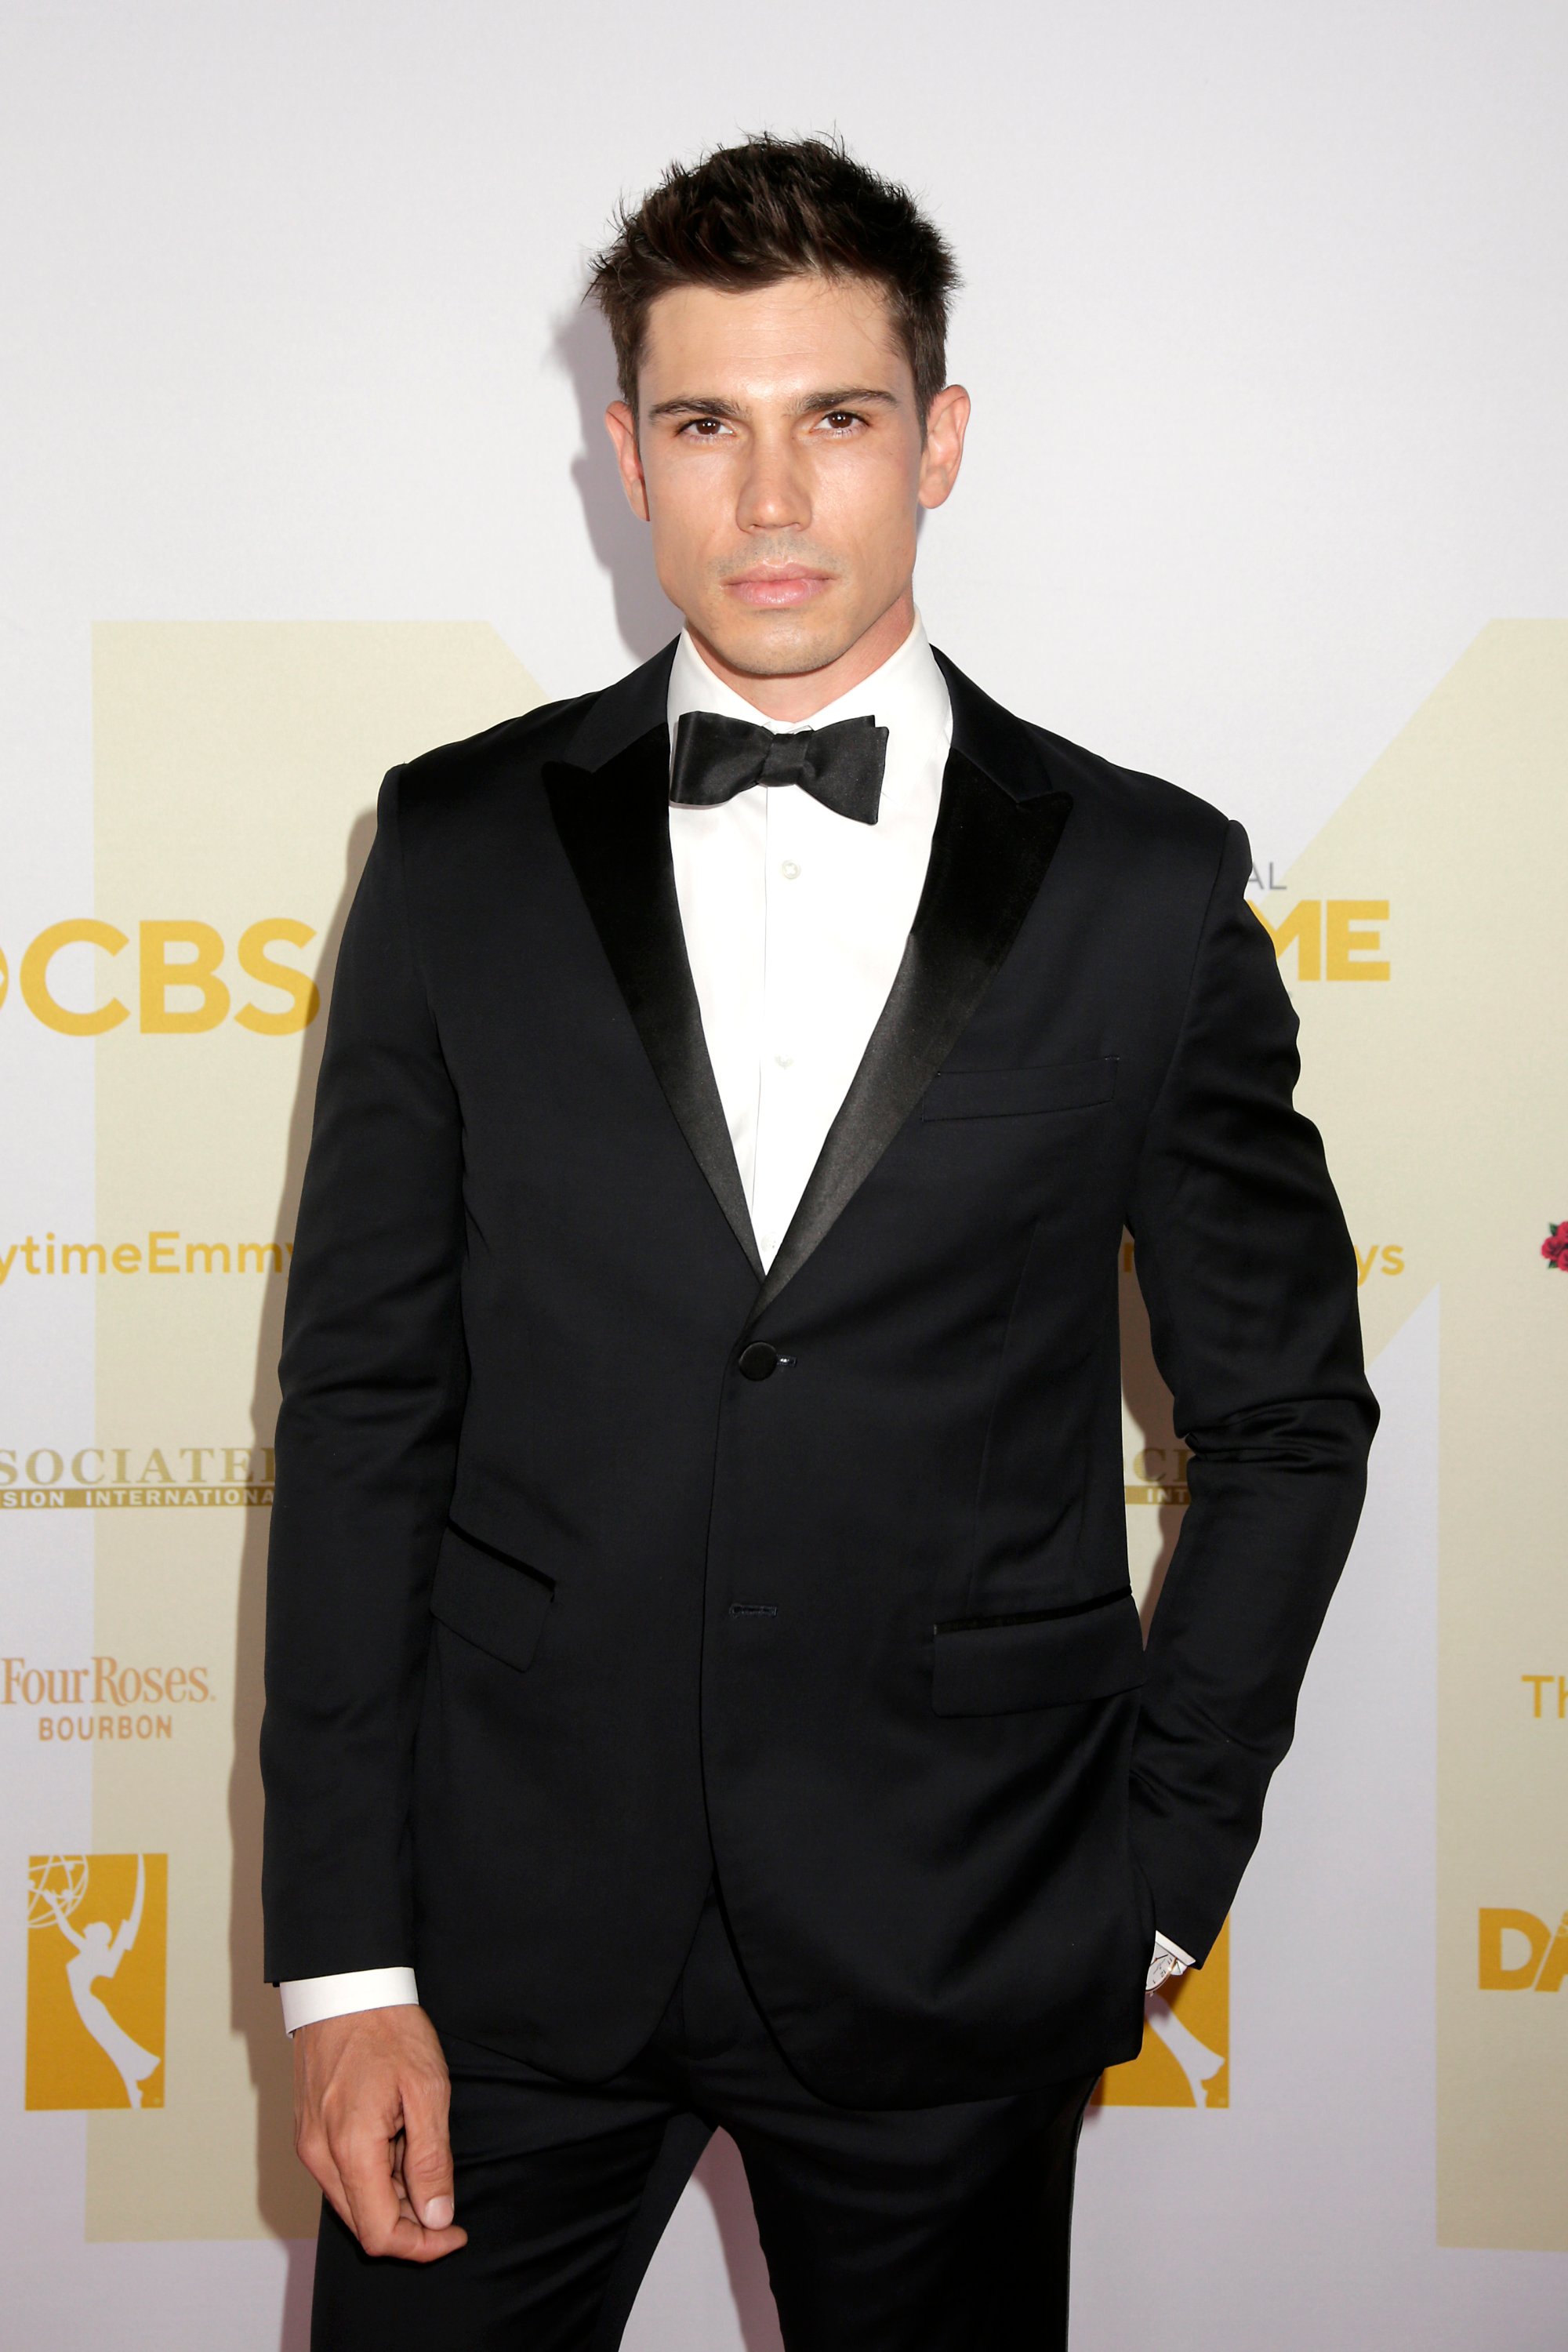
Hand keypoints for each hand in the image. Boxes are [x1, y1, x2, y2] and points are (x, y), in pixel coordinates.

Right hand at [293, 2004, 467, 2262]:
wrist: (346, 1987)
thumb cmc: (388, 2029)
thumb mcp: (427, 2090)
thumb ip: (431, 2161)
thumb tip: (436, 2217)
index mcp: (350, 2149)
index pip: (380, 2233)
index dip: (422, 2246)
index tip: (454, 2232)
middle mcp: (319, 2155)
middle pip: (364, 2224)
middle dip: (410, 2223)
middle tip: (445, 2194)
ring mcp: (309, 2144)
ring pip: (352, 2202)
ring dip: (391, 2197)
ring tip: (418, 2149)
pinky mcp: (308, 2132)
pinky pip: (340, 2176)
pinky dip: (372, 2175)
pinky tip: (396, 2141)